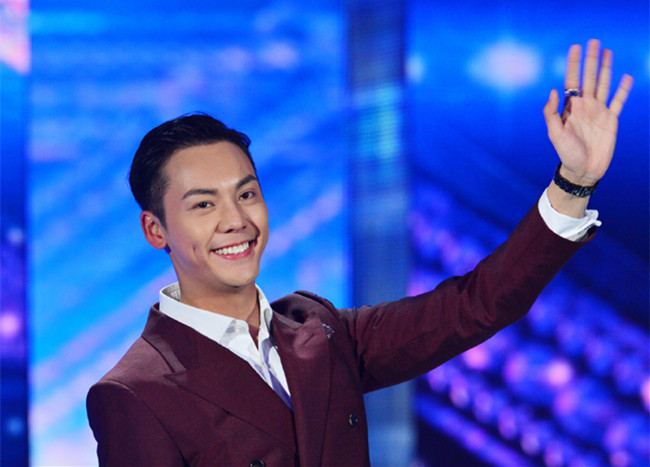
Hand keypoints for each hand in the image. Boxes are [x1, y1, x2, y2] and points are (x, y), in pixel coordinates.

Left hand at [543, 39, 632, 186]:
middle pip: (589, 77)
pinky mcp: (611, 120)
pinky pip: (618, 101)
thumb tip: (552, 90)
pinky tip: (626, 76)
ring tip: (608, 52)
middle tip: (593, 41)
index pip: (571, 80)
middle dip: (591, 60)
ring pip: (604, 84)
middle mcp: (585, 106)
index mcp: (570, 108)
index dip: (573, 64)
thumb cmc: (566, 154)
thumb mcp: (555, 134)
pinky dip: (623, 89)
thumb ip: (552, 113)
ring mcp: (599, 112)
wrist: (583, 170)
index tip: (575, 48)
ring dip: (606, 68)